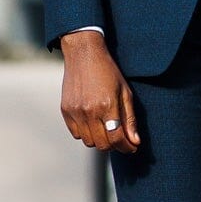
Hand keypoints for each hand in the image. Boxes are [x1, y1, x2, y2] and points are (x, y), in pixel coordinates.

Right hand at [60, 31, 139, 152]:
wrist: (84, 54)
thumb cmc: (108, 72)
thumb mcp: (125, 92)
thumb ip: (130, 119)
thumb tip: (135, 142)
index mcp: (107, 106)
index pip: (117, 138)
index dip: (126, 147)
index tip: (132, 147)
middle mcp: (89, 111)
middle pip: (102, 144)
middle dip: (114, 145)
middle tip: (120, 138)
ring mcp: (75, 112)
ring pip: (88, 142)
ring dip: (99, 140)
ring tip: (106, 129)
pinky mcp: (65, 110)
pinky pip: (76, 134)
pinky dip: (86, 134)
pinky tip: (92, 123)